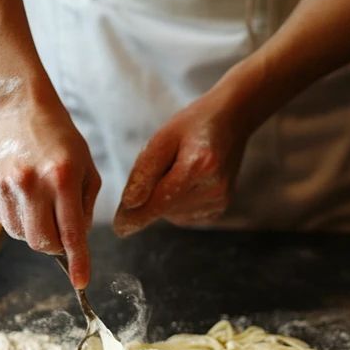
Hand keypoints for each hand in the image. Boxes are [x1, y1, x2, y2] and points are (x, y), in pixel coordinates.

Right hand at [0, 85, 100, 286]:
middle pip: (41, 242)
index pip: (71, 233)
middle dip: (55, 246)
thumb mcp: (88, 171)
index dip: (78, 261)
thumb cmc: (63, 142)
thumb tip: (75, 243)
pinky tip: (24, 196)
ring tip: (42, 204)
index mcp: (61, 178)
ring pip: (21, 235)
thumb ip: (85, 210)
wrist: (24, 112)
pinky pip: (5, 221)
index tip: (81, 283)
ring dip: (36, 231)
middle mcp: (30, 183)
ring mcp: (4, 185)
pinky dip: (19, 218)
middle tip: (62, 231)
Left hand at [113, 89, 250, 236]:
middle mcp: (213, 189)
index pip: (159, 201)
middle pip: (163, 209)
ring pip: (171, 215)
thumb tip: (129, 206)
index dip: (135, 216)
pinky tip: (185, 182)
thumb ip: (144, 172)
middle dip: (150, 195)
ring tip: (178, 171)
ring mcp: (219, 201)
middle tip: (163, 165)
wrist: (230, 121)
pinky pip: (183, 217)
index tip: (119, 228)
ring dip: (163, 199)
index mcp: (198, 166)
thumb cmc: (192, 126)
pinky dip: (176, 204)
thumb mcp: (162, 138)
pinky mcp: (219, 209)